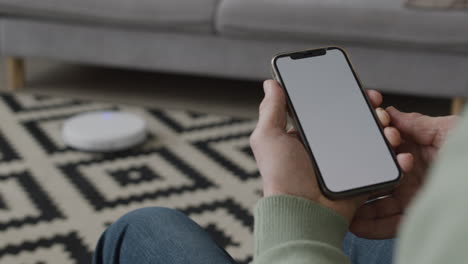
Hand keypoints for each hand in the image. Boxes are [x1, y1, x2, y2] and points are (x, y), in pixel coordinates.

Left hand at [250, 80, 410, 222]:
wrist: (303, 212)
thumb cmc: (282, 177)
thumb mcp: (268, 139)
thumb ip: (270, 111)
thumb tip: (271, 84)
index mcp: (306, 138)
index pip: (329, 110)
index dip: (344, 97)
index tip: (358, 89)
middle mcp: (326, 149)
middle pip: (354, 122)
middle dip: (369, 111)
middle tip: (376, 107)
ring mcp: (345, 163)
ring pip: (371, 139)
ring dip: (384, 129)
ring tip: (387, 126)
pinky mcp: (360, 178)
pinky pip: (381, 162)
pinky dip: (392, 153)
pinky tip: (395, 144)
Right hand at [350, 106, 457, 238]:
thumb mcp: (446, 129)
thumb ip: (416, 123)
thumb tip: (388, 113)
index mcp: (417, 152)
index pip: (384, 152)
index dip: (369, 148)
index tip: (355, 144)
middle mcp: (412, 176)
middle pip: (377, 179)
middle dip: (358, 179)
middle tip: (341, 180)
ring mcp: (413, 197)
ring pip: (378, 203)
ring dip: (358, 205)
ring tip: (341, 204)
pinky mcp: (417, 216)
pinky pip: (389, 224)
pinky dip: (370, 226)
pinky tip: (356, 223)